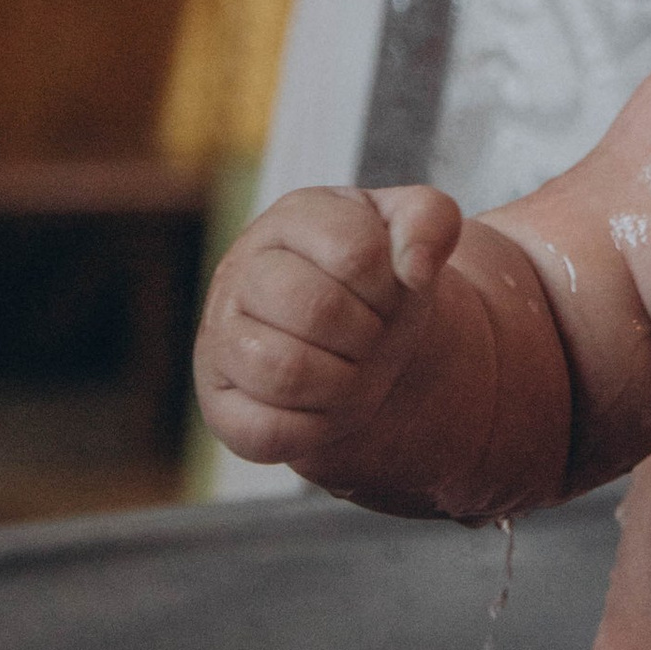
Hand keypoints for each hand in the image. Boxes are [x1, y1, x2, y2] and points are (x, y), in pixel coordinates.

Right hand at [195, 182, 460, 474]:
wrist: (353, 338)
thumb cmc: (381, 279)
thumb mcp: (415, 230)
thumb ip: (430, 220)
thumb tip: (415, 267)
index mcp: (292, 218)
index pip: (355, 252)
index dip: (390, 285)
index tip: (389, 291)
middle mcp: (241, 270)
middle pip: (315, 311)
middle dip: (368, 334)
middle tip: (373, 334)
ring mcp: (220, 338)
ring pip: (284, 373)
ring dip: (344, 383)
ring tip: (353, 368)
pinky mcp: (220, 403)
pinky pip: (267, 431)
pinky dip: (316, 428)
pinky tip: (326, 404)